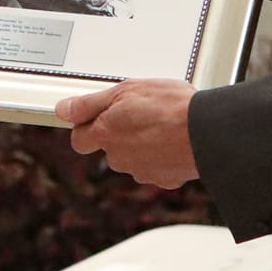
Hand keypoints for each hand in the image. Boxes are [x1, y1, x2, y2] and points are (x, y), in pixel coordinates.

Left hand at [55, 78, 198, 187]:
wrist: (207, 131)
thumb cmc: (170, 106)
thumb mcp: (125, 90)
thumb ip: (89, 104)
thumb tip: (63, 110)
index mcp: (106, 134)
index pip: (80, 139)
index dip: (88, 126)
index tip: (100, 116)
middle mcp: (119, 157)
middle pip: (110, 148)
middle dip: (122, 133)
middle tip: (142, 112)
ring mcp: (141, 171)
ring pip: (134, 157)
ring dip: (144, 144)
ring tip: (164, 124)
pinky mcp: (164, 180)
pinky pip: (157, 167)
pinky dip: (163, 155)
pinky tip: (176, 140)